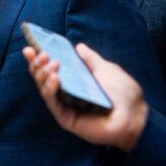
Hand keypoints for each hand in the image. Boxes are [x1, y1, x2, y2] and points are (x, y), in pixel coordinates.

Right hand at [23, 43, 148, 150]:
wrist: (135, 115)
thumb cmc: (124, 94)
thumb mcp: (106, 69)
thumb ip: (91, 59)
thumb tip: (78, 46)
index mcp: (75, 81)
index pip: (52, 69)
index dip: (39, 59)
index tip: (31, 47)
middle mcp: (67, 94)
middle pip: (43, 79)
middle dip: (38, 65)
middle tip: (40, 54)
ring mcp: (66, 107)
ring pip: (45, 90)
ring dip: (42, 74)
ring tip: (50, 63)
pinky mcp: (66, 119)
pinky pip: (53, 103)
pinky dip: (50, 89)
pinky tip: (54, 77)